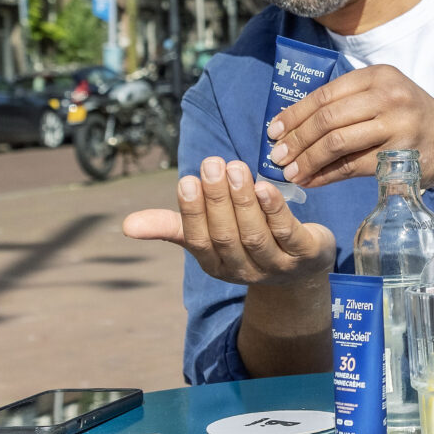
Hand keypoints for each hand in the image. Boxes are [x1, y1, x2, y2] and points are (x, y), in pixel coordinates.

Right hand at [123, 157, 336, 288]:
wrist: (302, 267)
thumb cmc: (247, 240)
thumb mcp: (210, 235)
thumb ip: (173, 226)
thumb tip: (126, 225)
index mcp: (216, 264)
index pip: (199, 240)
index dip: (193, 212)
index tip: (187, 180)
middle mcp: (244, 270)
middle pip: (226, 236)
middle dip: (217, 200)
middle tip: (212, 164)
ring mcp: (277, 266)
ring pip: (255, 235)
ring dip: (243, 201)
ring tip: (236, 167)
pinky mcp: (307, 256)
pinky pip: (288, 232)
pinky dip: (275, 209)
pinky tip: (264, 186)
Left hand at [266, 64, 433, 190]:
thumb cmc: (413, 119)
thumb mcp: (385, 96)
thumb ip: (347, 104)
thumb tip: (292, 127)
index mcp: (378, 75)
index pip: (325, 94)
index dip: (294, 114)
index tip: (274, 130)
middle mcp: (388, 95)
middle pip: (327, 118)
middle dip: (296, 139)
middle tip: (276, 156)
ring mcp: (396, 125)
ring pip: (337, 142)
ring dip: (307, 159)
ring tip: (290, 171)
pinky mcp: (400, 155)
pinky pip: (352, 165)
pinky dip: (326, 175)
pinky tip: (311, 180)